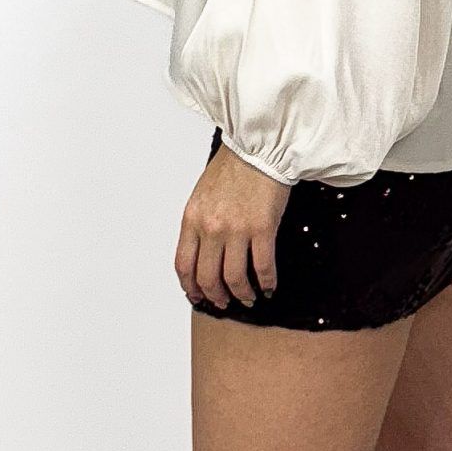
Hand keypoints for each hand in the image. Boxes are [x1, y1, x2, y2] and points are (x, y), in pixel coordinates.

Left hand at [179, 140, 289, 309]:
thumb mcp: (202, 195)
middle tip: (224, 302)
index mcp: (192, 219)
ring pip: (234, 278)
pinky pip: (262, 267)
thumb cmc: (233, 167)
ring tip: (248, 297)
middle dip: (216, 296)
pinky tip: (268, 287)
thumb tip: (202, 252)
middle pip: (208, 277)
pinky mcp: (262, 229)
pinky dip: (265, 283)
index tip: (198, 295)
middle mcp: (211, 228)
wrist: (258, 148)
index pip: (184, 265)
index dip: (191, 287)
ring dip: (241, 294)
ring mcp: (237, 230)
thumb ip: (199, 224)